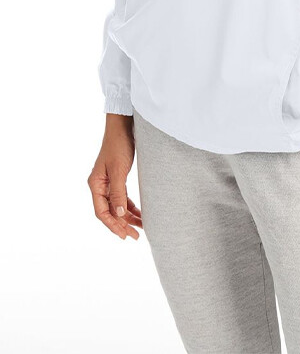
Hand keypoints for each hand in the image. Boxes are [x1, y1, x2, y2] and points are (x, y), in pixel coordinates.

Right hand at [88, 114, 141, 239]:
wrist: (124, 126)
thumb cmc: (119, 145)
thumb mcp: (119, 170)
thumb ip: (118, 192)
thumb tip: (119, 214)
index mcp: (95, 185)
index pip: (102, 212)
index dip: (113, 225)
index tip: (125, 235)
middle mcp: (100, 185)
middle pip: (109, 211)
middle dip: (122, 224)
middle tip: (135, 236)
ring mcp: (108, 182)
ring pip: (117, 205)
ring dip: (128, 217)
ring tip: (140, 228)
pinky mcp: (118, 177)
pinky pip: (122, 197)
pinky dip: (130, 206)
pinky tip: (139, 213)